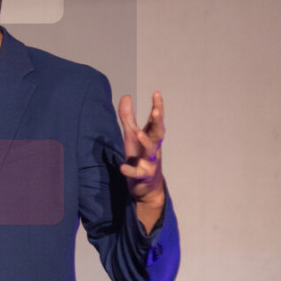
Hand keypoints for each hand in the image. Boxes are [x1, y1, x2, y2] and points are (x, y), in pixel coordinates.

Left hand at [118, 91, 165, 215]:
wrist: (147, 187)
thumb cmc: (140, 156)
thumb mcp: (132, 135)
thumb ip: (128, 117)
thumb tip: (126, 95)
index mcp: (152, 137)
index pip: (156, 120)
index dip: (158, 107)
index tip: (156, 93)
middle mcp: (154, 148)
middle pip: (158, 133)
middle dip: (158, 123)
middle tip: (156, 111)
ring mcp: (150, 162)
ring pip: (151, 152)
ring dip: (146, 142)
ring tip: (139, 134)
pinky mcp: (142, 176)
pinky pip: (137, 173)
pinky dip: (130, 170)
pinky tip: (122, 167)